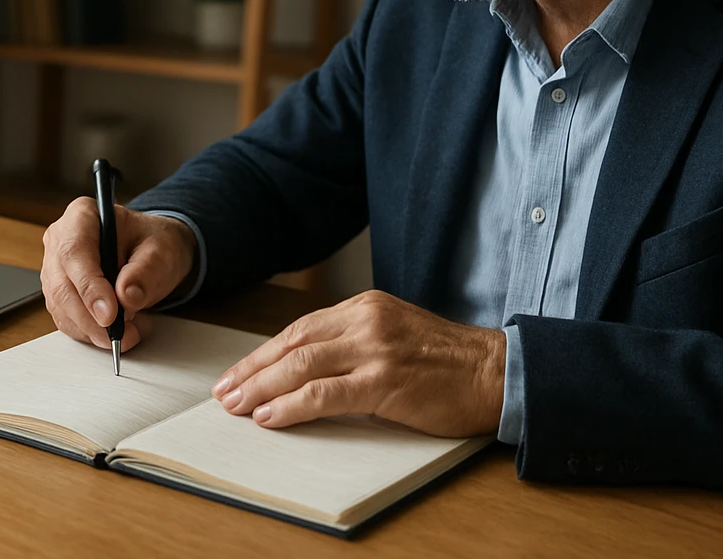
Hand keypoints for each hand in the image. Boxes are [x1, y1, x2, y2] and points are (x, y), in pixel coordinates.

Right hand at [41, 197, 196, 353]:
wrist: (151, 252)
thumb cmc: (152, 243)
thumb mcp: (161, 250)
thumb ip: (146, 270)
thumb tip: (126, 296)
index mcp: (82, 215)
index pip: (75, 252)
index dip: (89, 286)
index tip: (110, 314)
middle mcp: (61, 239)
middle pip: (62, 285)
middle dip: (90, 317)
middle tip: (119, 335)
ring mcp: (55, 268)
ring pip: (61, 307)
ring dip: (92, 329)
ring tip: (127, 334)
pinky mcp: (59, 293)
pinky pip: (66, 319)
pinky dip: (89, 333)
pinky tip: (113, 332)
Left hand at [211, 290, 506, 438]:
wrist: (497, 371)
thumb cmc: (448, 362)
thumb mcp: (395, 335)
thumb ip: (354, 343)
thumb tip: (306, 370)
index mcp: (366, 306)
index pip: (300, 328)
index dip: (264, 353)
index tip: (239, 373)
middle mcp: (366, 320)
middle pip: (293, 343)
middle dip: (253, 370)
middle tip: (225, 392)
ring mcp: (375, 348)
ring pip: (302, 365)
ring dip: (262, 387)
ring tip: (238, 406)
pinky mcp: (386, 380)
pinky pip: (326, 393)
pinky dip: (293, 405)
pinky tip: (272, 416)